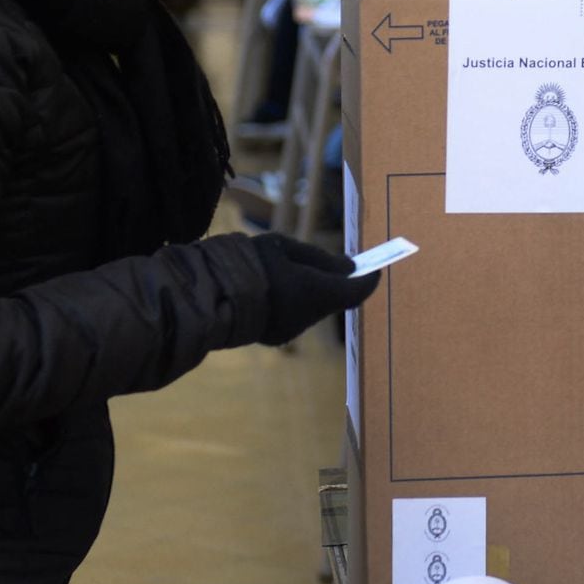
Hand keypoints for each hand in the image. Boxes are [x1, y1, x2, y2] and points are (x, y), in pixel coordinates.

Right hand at [250, 233, 380, 344]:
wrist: (206, 295)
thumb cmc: (247, 262)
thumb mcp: (283, 247)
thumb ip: (320, 258)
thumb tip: (350, 268)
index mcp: (314, 292)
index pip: (355, 291)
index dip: (369, 279)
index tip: (376, 268)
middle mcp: (307, 317)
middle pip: (333, 299)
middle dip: (337, 282)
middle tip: (338, 263)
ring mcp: (290, 330)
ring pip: (313, 308)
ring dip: (312, 291)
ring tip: (294, 269)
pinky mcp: (274, 337)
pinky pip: (294, 316)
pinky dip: (293, 301)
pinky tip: (276, 287)